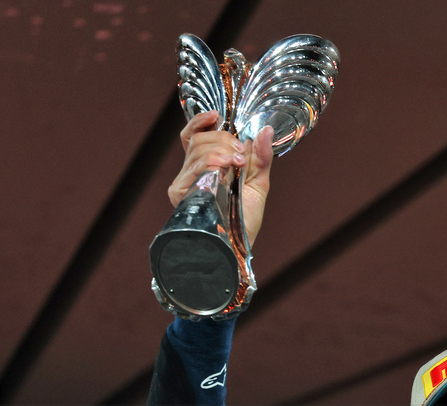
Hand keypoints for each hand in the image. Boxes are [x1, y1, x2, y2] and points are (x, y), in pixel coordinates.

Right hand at [168, 110, 274, 245]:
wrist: (237, 246)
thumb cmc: (244, 221)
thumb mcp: (259, 184)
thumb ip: (261, 157)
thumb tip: (265, 130)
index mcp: (207, 167)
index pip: (193, 136)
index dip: (200, 122)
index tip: (216, 116)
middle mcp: (192, 173)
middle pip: (198, 139)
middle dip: (224, 139)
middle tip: (241, 155)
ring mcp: (185, 182)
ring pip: (198, 149)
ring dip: (222, 151)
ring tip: (237, 166)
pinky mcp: (181, 193)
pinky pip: (195, 166)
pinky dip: (212, 162)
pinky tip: (225, 172)